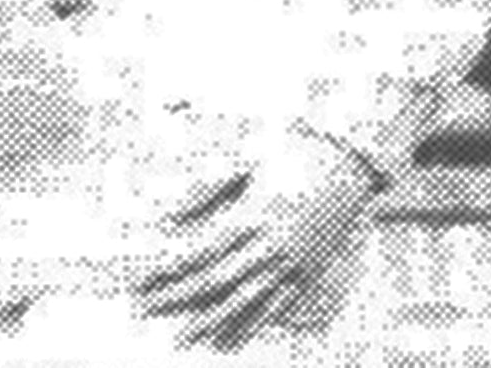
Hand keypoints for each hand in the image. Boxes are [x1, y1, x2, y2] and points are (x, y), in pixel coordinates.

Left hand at [134, 133, 375, 351]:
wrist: (346, 164)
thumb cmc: (291, 154)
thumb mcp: (245, 162)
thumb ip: (206, 191)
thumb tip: (170, 216)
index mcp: (252, 215)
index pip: (201, 251)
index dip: (170, 269)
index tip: (144, 278)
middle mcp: (270, 245)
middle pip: (215, 280)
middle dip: (178, 297)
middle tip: (148, 308)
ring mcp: (291, 264)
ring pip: (243, 301)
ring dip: (209, 321)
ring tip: (183, 336)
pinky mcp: (306, 274)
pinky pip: (274, 308)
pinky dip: (248, 325)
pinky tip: (228, 337)